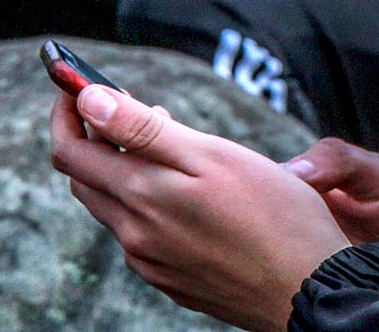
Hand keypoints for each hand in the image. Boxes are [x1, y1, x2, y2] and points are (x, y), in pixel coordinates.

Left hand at [50, 85, 348, 331]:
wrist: (312, 292)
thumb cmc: (274, 216)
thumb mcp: (211, 154)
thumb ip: (141, 130)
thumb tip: (88, 101)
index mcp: (139, 197)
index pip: (70, 153)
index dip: (67, 112)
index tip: (76, 86)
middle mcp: (135, 236)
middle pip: (87, 181)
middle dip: (96, 138)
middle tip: (133, 109)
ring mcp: (153, 264)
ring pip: (115, 208)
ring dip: (125, 170)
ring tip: (171, 146)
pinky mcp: (174, 282)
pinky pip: (142, 236)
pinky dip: (148, 203)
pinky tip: (188, 194)